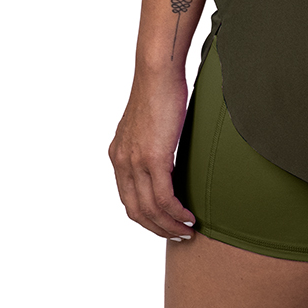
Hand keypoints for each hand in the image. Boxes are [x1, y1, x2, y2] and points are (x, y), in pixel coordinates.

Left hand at [110, 68, 196, 239]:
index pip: (128, 198)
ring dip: (169, 225)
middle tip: (178, 234)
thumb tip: (168, 157)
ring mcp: (135, 161)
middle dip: (157, 228)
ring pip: (150, 209)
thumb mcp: (150, 125)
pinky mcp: (153, 157)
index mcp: (118, 155)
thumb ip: (152, 145)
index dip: (146, 217)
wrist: (157, 73)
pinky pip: (163, 197)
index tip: (166, 223)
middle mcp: (121, 162)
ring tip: (188, 230)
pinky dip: (176, 212)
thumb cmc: (159, 91)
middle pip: (135, 210)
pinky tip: (189, 215)